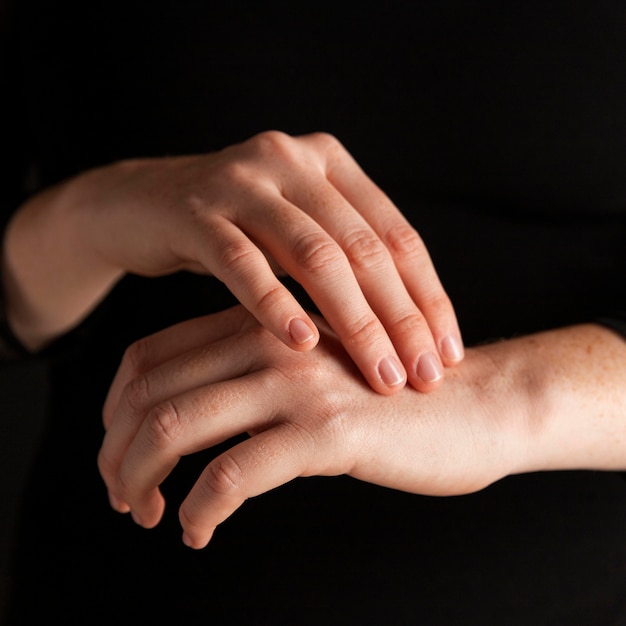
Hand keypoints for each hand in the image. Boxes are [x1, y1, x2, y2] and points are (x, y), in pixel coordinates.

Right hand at [3, 131, 462, 392]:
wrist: (139, 207)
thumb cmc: (232, 231)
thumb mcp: (294, 232)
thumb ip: (345, 257)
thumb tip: (413, 325)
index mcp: (330, 164)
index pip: (397, 236)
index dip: (428, 297)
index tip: (447, 355)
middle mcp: (293, 161)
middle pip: (364, 247)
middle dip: (400, 318)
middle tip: (423, 377)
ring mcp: (243, 181)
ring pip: (313, 255)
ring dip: (353, 321)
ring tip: (380, 374)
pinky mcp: (194, 211)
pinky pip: (241, 262)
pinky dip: (273, 303)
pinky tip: (301, 345)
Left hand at [99, 305, 539, 548]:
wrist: (474, 404)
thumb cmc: (388, 394)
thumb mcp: (311, 368)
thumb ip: (255, 375)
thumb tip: (192, 413)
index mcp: (257, 324)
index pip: (147, 358)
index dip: (115, 411)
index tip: (118, 452)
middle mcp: (268, 344)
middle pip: (149, 394)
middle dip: (117, 452)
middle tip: (123, 494)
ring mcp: (297, 385)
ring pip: (177, 427)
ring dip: (143, 479)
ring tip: (148, 514)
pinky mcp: (326, 432)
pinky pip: (233, 475)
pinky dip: (201, 509)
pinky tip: (201, 531)